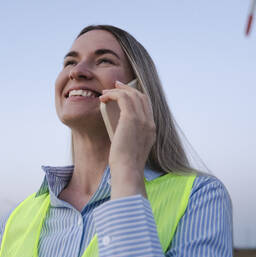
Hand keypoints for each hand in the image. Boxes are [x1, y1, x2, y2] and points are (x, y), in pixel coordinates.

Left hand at [99, 80, 155, 198]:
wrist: (128, 171)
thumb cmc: (125, 165)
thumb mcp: (131, 148)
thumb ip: (130, 136)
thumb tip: (119, 129)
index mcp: (151, 130)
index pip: (147, 106)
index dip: (136, 96)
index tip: (124, 93)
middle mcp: (149, 123)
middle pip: (142, 96)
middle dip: (128, 88)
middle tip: (116, 85)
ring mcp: (142, 120)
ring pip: (132, 95)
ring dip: (118, 90)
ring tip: (106, 91)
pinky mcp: (131, 119)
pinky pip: (122, 98)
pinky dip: (113, 94)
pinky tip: (104, 98)